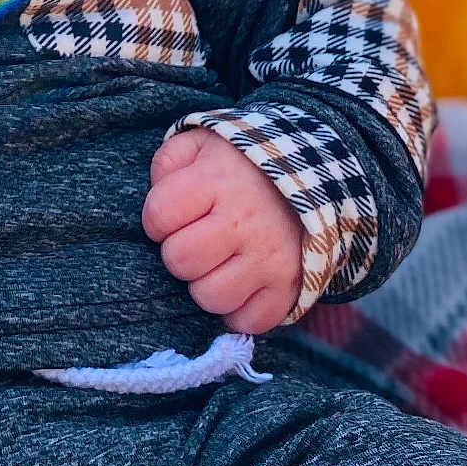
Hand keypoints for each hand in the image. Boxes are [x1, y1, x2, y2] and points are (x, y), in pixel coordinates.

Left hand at [142, 128, 301, 333]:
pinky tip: (239, 284)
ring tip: (217, 263)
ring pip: (211, 297)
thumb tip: (157, 198)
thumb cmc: (241, 163)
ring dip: (205, 284)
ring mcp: (270, 256)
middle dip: (178, 253)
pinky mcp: (291, 284)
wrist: (310, 172)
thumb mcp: (201, 143)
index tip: (172, 215)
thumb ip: (168, 163)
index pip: (158, 216)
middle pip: (180, 261)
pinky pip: (250, 321)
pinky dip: (239, 310)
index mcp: (216, 180)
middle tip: (195, 240)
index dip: (156, 220)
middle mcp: (244, 221)